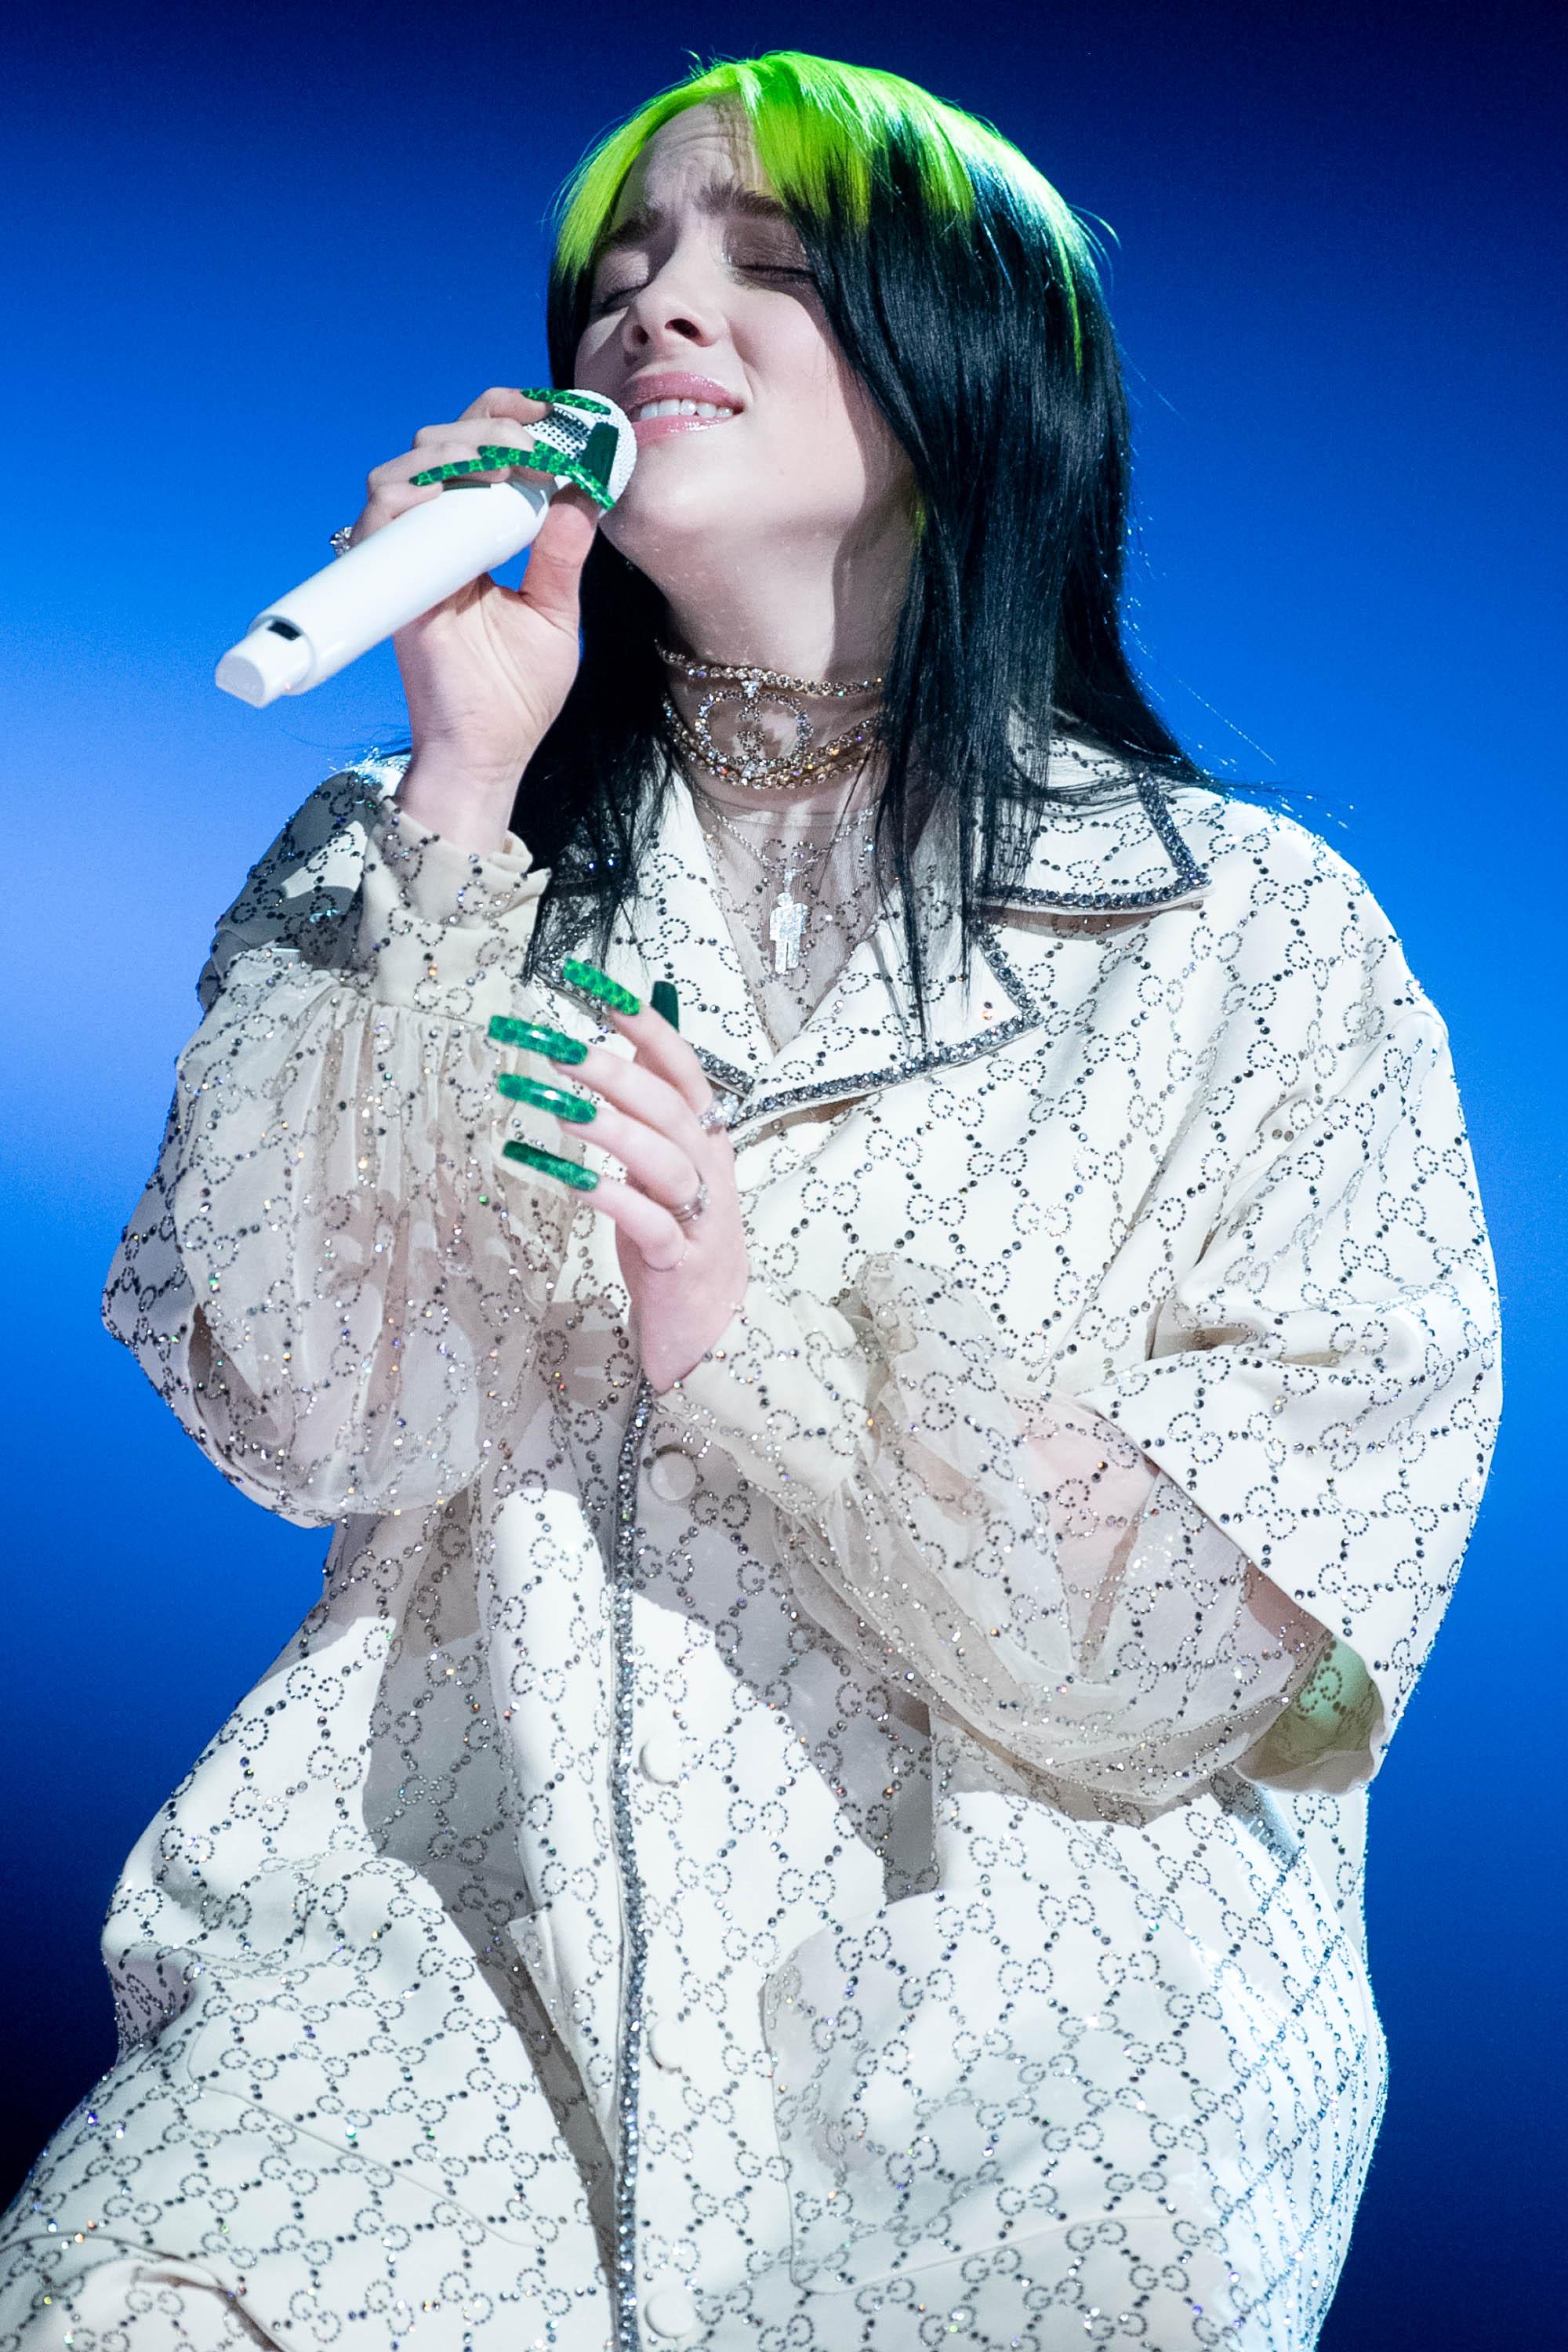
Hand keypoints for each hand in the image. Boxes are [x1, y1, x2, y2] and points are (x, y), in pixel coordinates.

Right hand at [348, 385, 601, 797]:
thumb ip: (564, 554)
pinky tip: (462, 489)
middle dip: (485, 423)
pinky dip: (414, 492)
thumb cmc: (516, 697)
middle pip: (435, 445)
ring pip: (402, 469)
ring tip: (509, 458)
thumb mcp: (556, 614)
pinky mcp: (389, 586)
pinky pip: (380, 517)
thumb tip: (587, 493)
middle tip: (536, 436)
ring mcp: (405, 562)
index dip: (505, 420)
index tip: (552, 414)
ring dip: (456, 449)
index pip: (476, 454)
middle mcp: (432, 542)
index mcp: (472, 540)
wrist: (487, 755)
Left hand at [492, 979, 747, 1391]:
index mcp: (706, 1136)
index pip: (679, 1066)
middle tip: (552, 1044)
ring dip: (609, 1127)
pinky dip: (604, 1195)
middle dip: (610, 1069)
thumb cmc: (682, 1236)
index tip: (589, 985)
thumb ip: (654, 1095)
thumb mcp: (667, 1159)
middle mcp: (709, 1167)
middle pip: (667, 1106)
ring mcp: (699, 1215)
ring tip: (555, 1104)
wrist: (716, 1331)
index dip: (642, 1023)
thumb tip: (642, 1018)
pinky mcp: (678, 1261)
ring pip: (663, 1158)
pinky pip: (644, 1222)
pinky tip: (560, 1175)